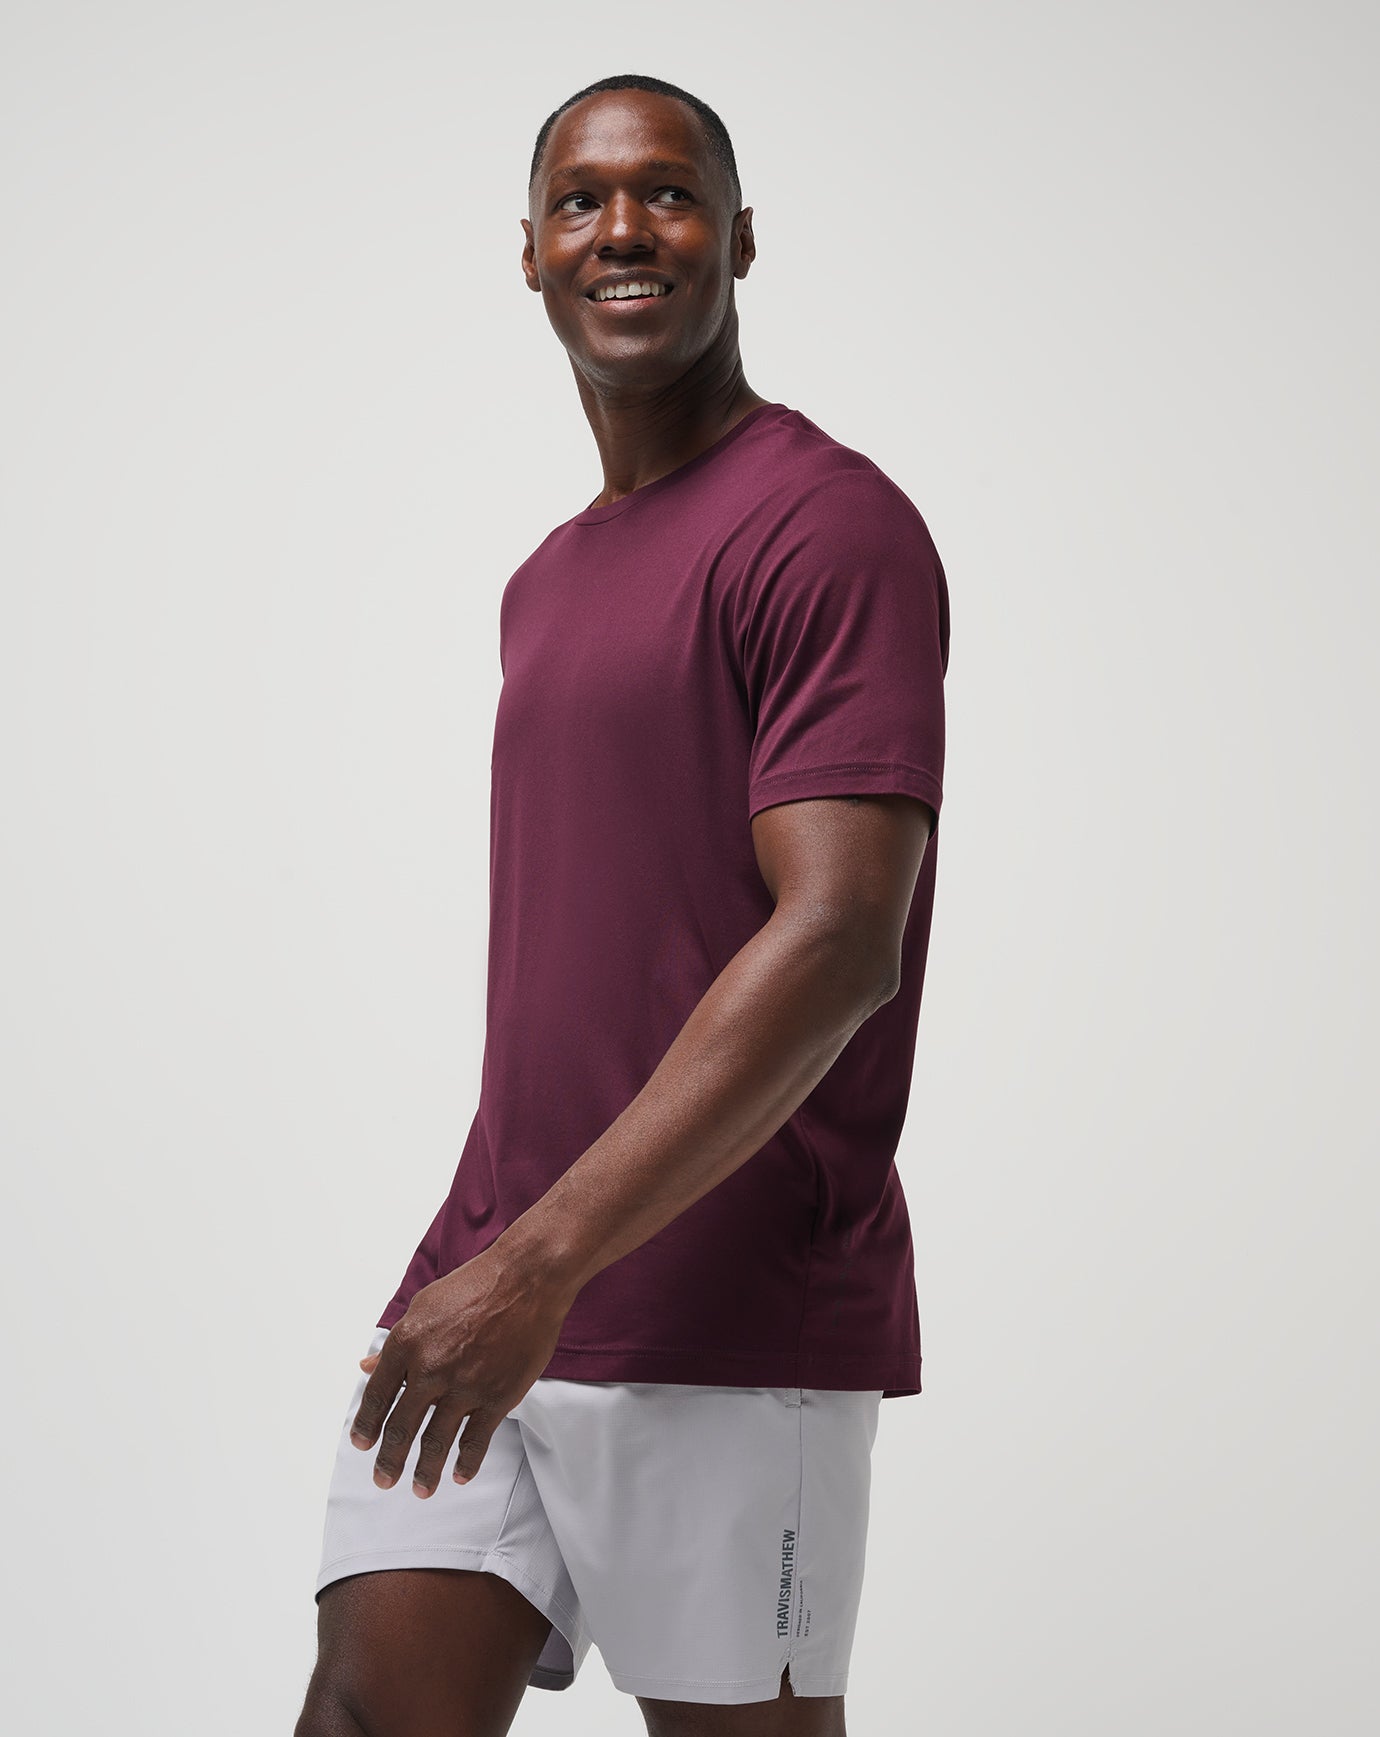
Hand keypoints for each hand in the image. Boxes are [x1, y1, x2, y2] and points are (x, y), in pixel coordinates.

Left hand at [349, 1237, 572, 1497]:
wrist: (526, 1279)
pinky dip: (466, 1462)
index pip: (377, 1396)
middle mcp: (430, 1369)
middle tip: (383, 1480)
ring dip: (424, 1472)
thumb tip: (366, 1367)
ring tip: (420, 1490)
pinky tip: (459, 1476)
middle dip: (389, 1460)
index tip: (362, 1445)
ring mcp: (464, 1386)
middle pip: (401, 1427)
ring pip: (436, 1442)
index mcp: (406, 1343)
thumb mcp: (424, 1306)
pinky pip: (476, 1440)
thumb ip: (397, 1343)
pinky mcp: (497, 1397)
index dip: (367, 1425)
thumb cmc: (475, 1285)